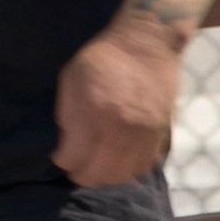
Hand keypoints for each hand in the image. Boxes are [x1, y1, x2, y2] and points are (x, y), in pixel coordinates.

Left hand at [54, 18, 184, 187]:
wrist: (147, 44)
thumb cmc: (103, 58)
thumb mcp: (71, 76)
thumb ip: (66, 112)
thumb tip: (65, 142)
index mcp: (94, 112)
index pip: (72, 158)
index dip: (62, 160)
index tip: (60, 154)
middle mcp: (120, 129)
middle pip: (97, 174)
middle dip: (80, 174)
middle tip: (75, 165)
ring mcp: (143, 134)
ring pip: (121, 176)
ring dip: (104, 176)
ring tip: (95, 166)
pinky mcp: (160, 135)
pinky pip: (142, 167)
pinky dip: (127, 170)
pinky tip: (117, 161)